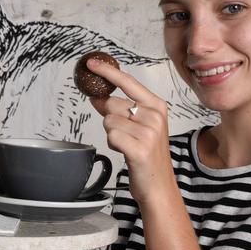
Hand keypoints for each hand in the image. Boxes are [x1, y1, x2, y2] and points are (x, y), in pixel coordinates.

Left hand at [86, 58, 175, 205]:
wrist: (159, 186)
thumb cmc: (148, 155)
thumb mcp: (139, 125)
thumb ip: (120, 108)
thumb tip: (97, 96)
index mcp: (156, 105)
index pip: (127, 81)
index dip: (107, 71)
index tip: (91, 63)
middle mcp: (154, 116)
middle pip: (112, 104)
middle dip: (110, 118)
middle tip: (124, 133)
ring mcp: (149, 132)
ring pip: (108, 121)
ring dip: (112, 134)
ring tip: (128, 144)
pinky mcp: (139, 149)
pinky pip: (111, 136)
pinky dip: (113, 144)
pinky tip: (126, 152)